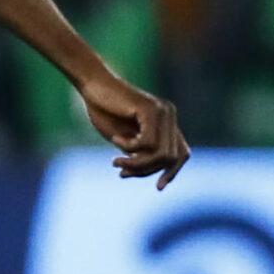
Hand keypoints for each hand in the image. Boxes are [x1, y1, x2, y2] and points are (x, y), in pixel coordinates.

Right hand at [78, 71, 188, 188]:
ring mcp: (163, 112)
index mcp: (166, 122)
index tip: (158, 188)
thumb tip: (148, 171)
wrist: (91, 85)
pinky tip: (115, 140)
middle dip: (145, 170)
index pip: (181, 154)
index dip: (172, 172)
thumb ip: (139, 152)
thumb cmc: (102, 109)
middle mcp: (170, 116)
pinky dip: (130, 148)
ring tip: (115, 161)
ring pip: (162, 154)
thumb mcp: (123, 137)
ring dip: (137, 163)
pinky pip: (148, 143)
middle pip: (171, 158)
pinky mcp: (151, 110)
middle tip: (121, 172)